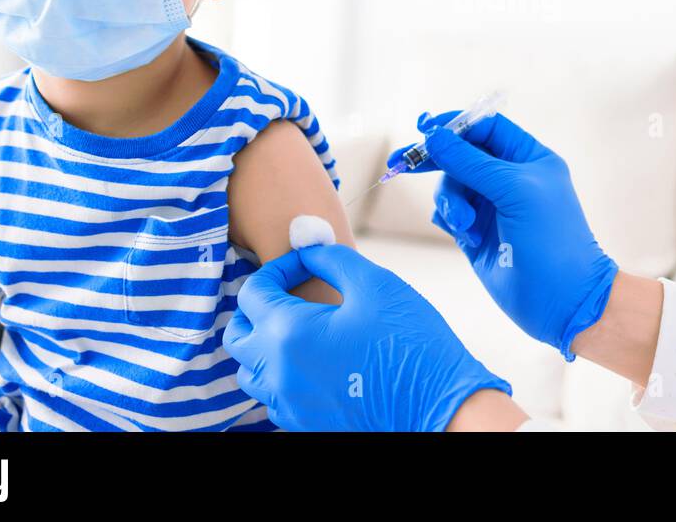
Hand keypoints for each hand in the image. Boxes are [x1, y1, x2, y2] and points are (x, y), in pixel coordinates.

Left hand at [223, 243, 510, 430]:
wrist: (439, 405)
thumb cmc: (411, 342)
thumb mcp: (374, 284)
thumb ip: (331, 258)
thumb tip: (307, 251)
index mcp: (288, 334)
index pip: (253, 293)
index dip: (276, 270)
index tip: (302, 265)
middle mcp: (277, 373)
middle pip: (237, 335)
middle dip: (256, 308)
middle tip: (288, 293)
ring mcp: (288, 404)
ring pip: (249, 371)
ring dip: (262, 344)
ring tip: (297, 327)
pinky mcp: (304, 424)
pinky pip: (272, 396)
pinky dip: (279, 374)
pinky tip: (312, 360)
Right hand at [387, 112, 618, 359]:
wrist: (562, 300)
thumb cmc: (552, 239)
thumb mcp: (514, 190)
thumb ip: (472, 162)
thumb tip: (436, 137)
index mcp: (528, 158)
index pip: (485, 129)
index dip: (455, 126)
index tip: (425, 129)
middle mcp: (509, 179)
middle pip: (460, 155)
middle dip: (435, 160)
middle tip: (402, 163)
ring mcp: (491, 207)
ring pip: (451, 186)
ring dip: (451, 201)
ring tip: (465, 224)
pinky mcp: (476, 233)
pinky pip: (448, 214)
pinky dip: (449, 219)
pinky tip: (464, 233)